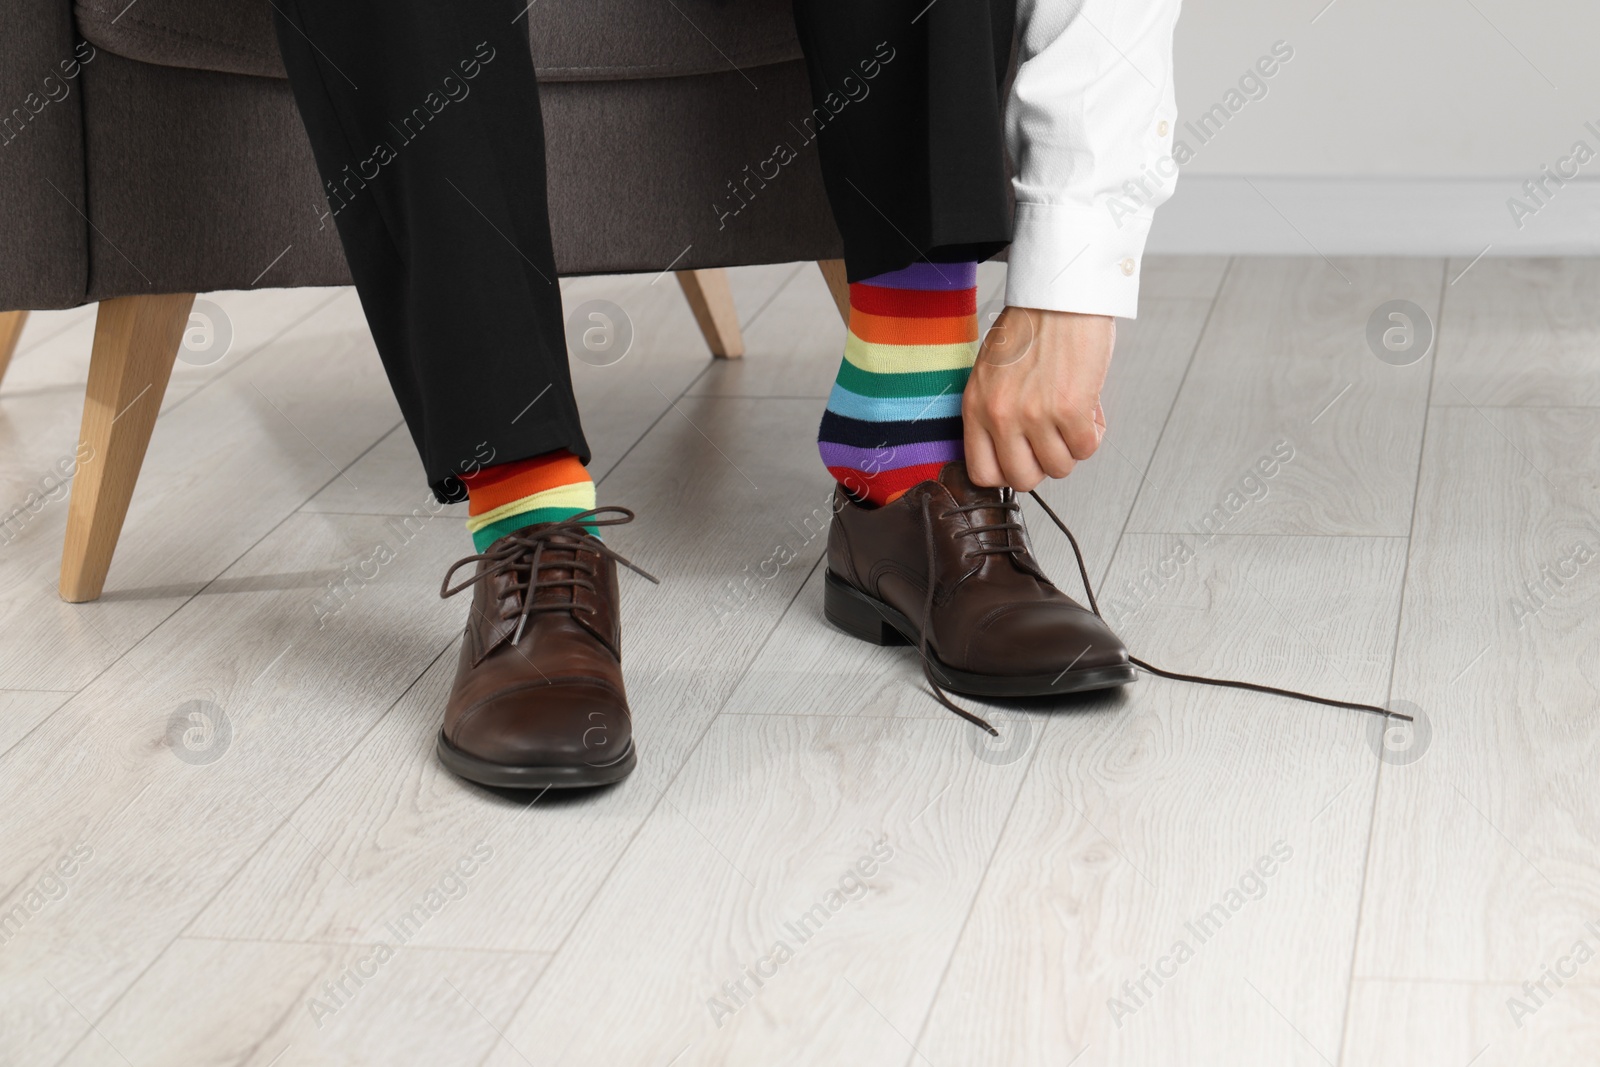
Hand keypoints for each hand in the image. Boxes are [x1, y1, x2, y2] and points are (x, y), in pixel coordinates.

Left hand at [963, 307, 1114, 490]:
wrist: (1061, 294)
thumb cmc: (1031, 325)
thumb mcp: (991, 373)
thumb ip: (995, 412)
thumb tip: (1012, 449)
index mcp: (975, 406)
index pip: (982, 473)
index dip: (1008, 471)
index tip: (1024, 459)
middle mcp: (1000, 415)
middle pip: (1022, 480)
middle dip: (1043, 465)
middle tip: (1053, 440)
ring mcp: (1034, 415)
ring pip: (1059, 468)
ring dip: (1072, 447)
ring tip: (1072, 416)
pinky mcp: (1070, 409)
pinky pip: (1086, 448)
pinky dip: (1093, 433)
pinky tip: (1088, 408)